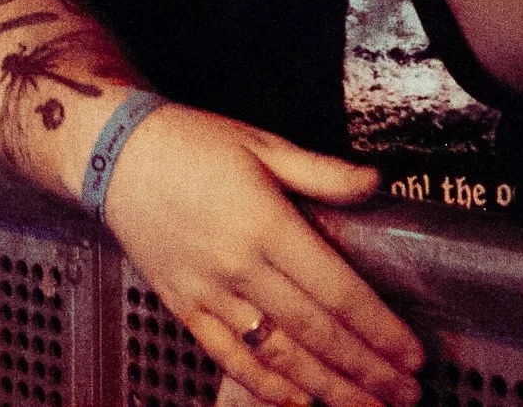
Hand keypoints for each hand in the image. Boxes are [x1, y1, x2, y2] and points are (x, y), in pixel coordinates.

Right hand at [105, 104, 423, 406]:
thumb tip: (373, 183)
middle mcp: (237, 264)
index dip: (378, 328)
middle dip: (365, 369)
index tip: (410, 353)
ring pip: (276, 354)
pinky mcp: (181, 305)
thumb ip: (320, 172)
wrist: (112, 153)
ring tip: (366, 406)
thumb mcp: (260, 143)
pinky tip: (297, 401)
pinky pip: (228, 356)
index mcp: (264, 222)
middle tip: (405, 392)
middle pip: (314, 331)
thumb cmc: (190, 142)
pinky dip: (264, 385)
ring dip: (327, 387)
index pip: (335, 290)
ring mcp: (206, 291)